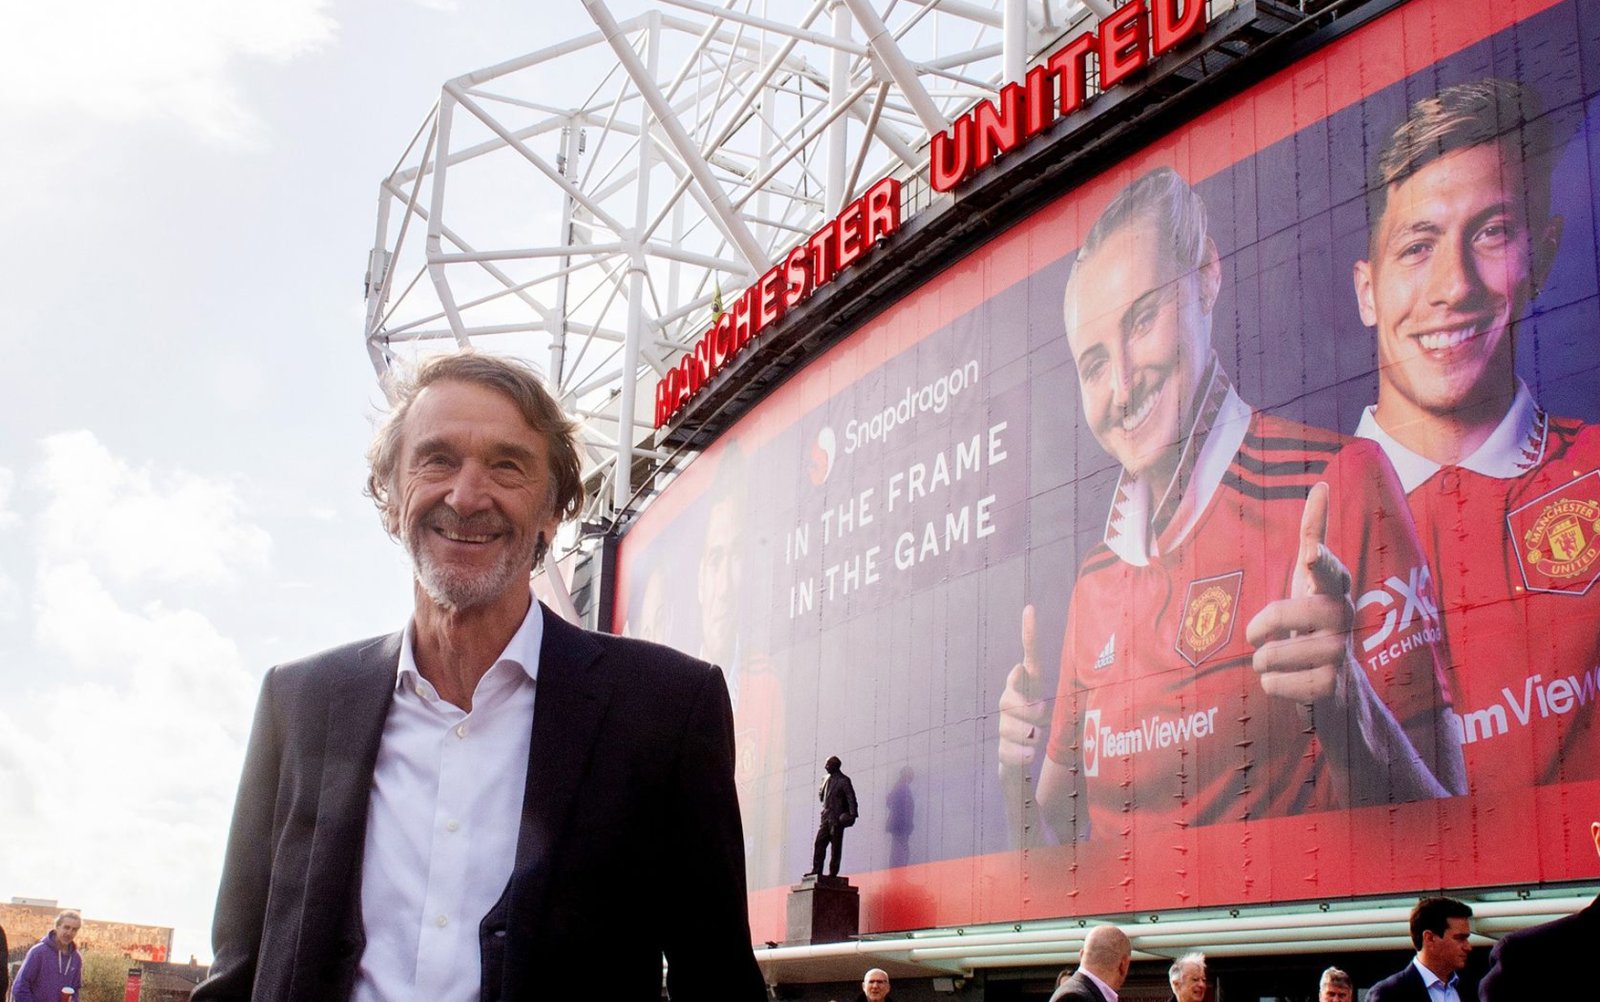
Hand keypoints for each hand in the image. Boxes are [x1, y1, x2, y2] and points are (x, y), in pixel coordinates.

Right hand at [998, 604, 1050, 766]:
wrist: (1022, 763)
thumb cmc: (1037, 730)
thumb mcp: (1045, 709)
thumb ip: (1034, 691)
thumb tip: (1019, 668)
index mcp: (1028, 687)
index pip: (1030, 658)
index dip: (1030, 635)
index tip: (1030, 610)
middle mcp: (1011, 700)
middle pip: (1011, 698)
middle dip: (1027, 712)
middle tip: (1039, 722)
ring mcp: (1004, 724)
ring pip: (1011, 726)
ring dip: (1027, 737)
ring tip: (1034, 740)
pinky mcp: (1001, 748)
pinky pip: (1008, 749)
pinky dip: (1020, 755)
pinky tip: (1027, 756)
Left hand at [1245, 482, 1355, 703]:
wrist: (1339, 686)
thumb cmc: (1315, 621)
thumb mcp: (1309, 578)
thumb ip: (1314, 534)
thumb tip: (1322, 486)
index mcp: (1334, 589)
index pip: (1329, 570)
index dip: (1319, 562)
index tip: (1309, 554)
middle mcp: (1344, 618)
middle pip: (1288, 612)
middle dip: (1262, 624)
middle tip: (1256, 636)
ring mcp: (1342, 654)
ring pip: (1274, 654)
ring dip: (1262, 661)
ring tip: (1274, 660)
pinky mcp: (1332, 687)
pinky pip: (1278, 684)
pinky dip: (1272, 685)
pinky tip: (1286, 681)